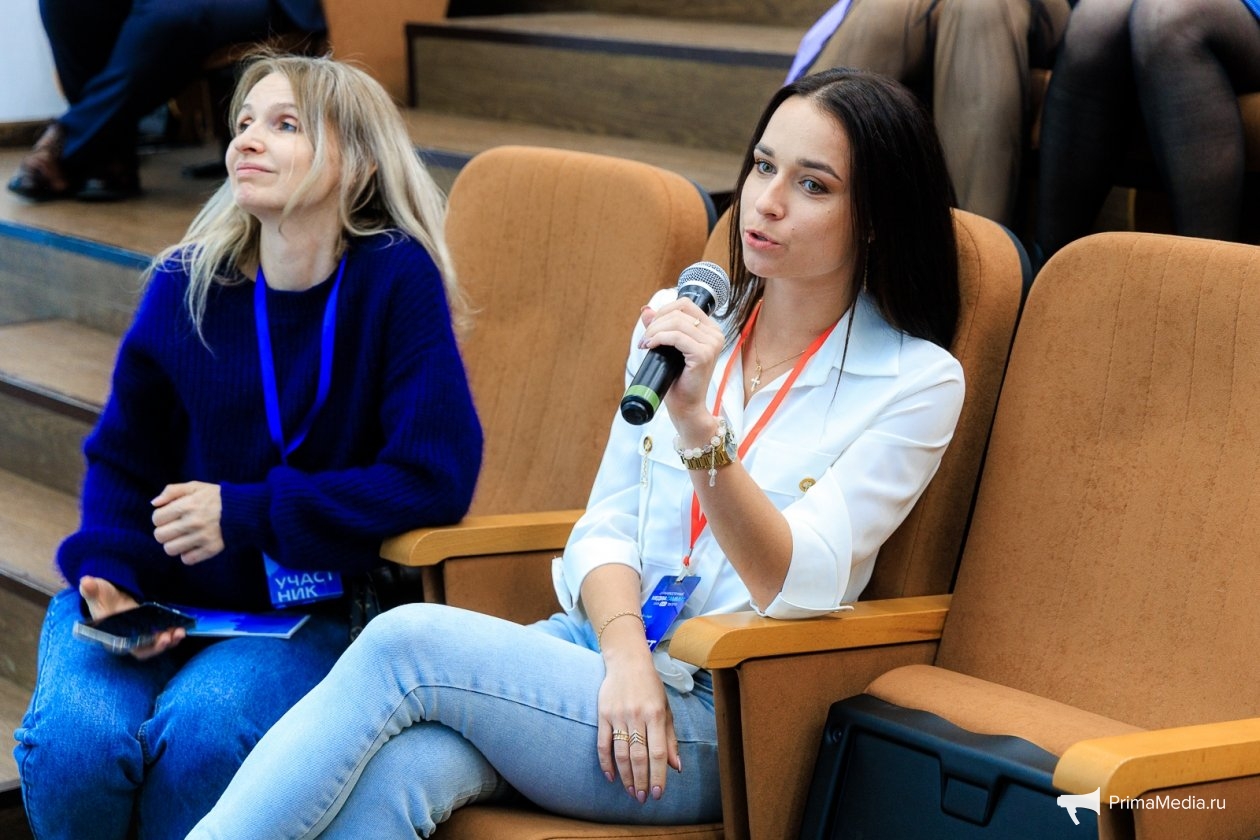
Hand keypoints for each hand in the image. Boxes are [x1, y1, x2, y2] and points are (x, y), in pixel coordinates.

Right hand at [79, 575, 184, 658]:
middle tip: (167, 638)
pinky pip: (163, 636)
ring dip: (168, 642)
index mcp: (111, 634)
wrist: (114, 592)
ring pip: (155, 645)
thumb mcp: (96, 590)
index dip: (133, 646)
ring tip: (179, 633)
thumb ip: (91, 589)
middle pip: (142, 650)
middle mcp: (127, 638)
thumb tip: (86, 582)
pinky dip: (173, 634)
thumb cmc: (102, 594)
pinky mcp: (152, 628)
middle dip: (155, 646)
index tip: (142, 643)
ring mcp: (141, 635)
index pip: (121, 645)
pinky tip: (183, 628)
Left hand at [152, 481, 223, 564]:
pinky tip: (194, 545)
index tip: (171, 516)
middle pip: (160, 536)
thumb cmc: (216, 497)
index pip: (156, 518)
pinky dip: (188, 554)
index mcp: (188, 505)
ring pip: (170, 549)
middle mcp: (194, 522)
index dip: (161, 518)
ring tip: (184, 538)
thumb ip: (172, 490)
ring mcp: (203, 537)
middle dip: (165, 532)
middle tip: (176, 528)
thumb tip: (154, 503)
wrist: (244, 510)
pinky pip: (187, 559)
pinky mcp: (212, 549)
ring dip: (174, 544)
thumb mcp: (195, 486)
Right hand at [596, 655, 681, 803]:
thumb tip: (676, 766)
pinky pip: (603, 743)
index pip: (657, 752)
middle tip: (644, 799)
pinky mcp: (603, 714)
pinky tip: (611, 777)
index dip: (658, 775)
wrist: (627, 661)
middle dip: (642, 781)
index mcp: (656, 714)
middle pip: (638, 756)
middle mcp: (637, 716)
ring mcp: (618, 715)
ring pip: (621, 753)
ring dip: (626, 776)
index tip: (659, 794)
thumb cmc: (651, 687)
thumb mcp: (666, 709)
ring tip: (632, 792)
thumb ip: (670, 739)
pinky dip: (606, 762)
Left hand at [638, 298, 724, 431]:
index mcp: (710, 330)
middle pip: (679, 311)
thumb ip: (660, 327)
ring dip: (655, 331)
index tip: (650, 328)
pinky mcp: (704, 355)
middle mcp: (715, 334)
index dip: (663, 311)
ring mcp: (712, 344)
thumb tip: (645, 309)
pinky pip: (676, 337)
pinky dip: (659, 338)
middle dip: (656, 322)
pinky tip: (650, 346)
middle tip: (644, 339)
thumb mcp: (667, 348)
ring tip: (645, 344)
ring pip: (676, 322)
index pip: (685, 304)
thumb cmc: (677, 380)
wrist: (686, 407)